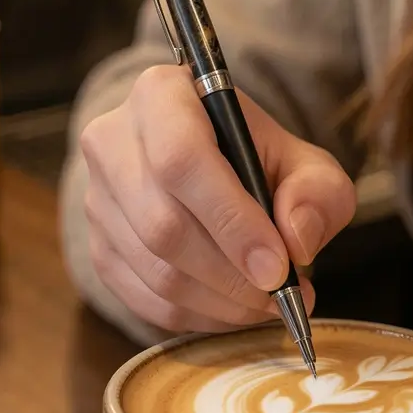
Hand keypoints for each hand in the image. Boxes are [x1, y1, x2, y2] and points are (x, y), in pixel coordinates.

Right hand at [80, 65, 355, 331]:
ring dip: (220, 301)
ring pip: (154, 270)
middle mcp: (113, 142)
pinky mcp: (99, 248)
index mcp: (161, 95)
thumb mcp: (306, 163)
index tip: (278, 268)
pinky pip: (144, 299)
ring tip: (268, 303)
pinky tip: (235, 308)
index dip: (232, 222)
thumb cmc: (261, 161)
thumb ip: (315, 194)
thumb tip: (296, 241)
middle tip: (282, 294)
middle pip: (163, 225)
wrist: (216, 168)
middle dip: (231, 275)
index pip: (181, 160)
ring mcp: (97, 199)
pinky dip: (198, 316)